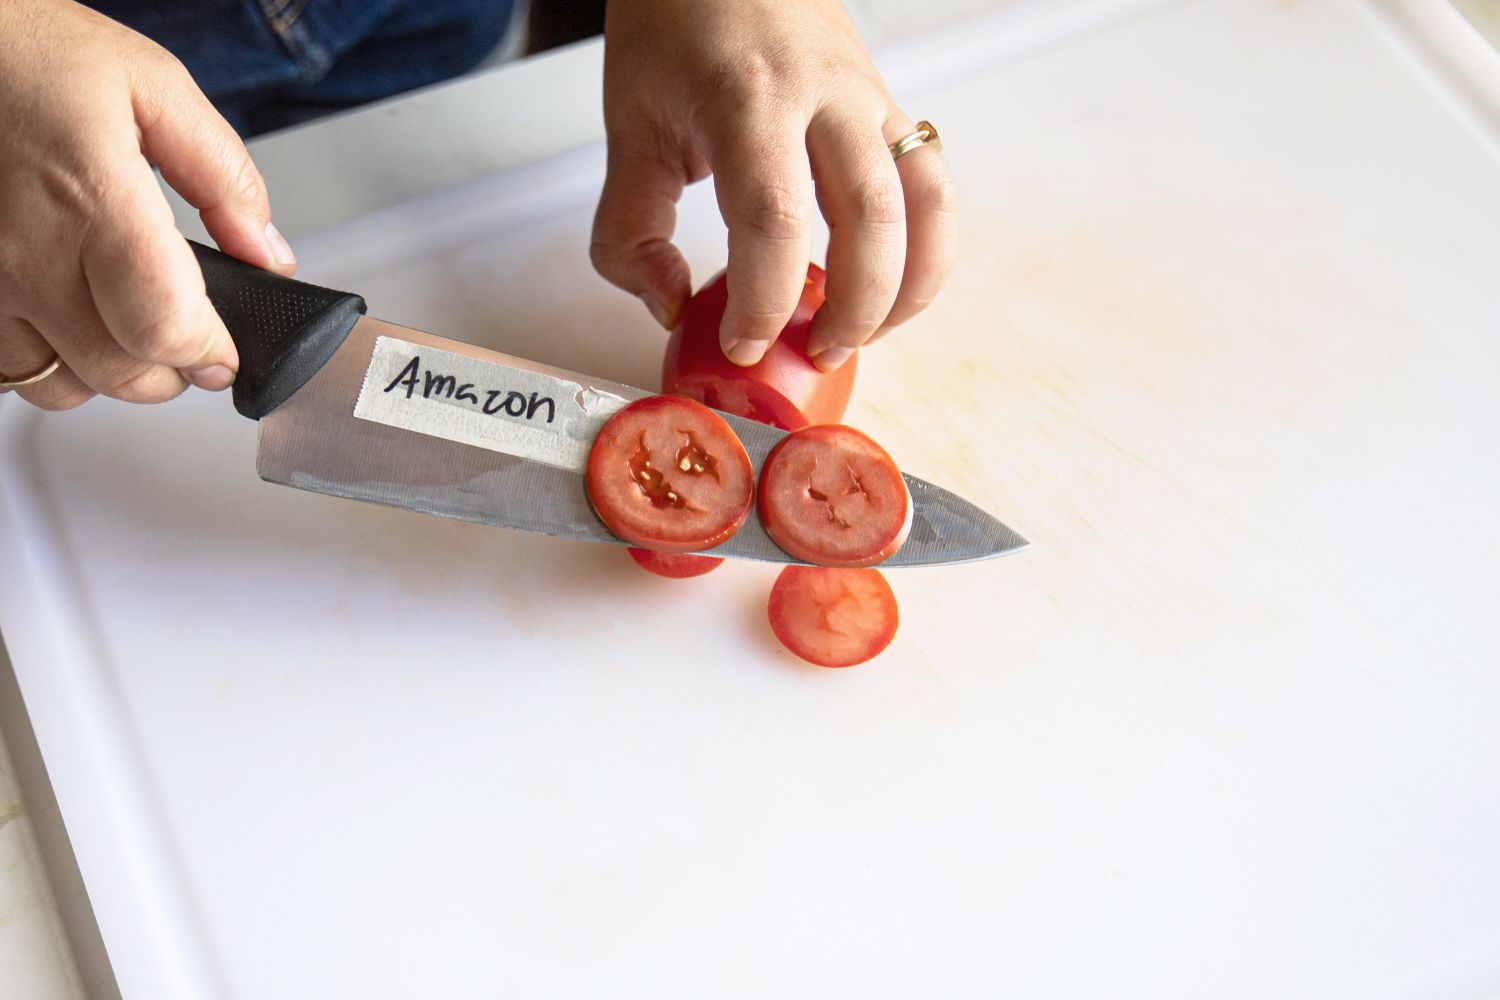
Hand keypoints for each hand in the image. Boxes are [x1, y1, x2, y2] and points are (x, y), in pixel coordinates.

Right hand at [0, 0, 295, 409]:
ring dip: (107, 371)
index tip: (228, 350)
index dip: (210, 356)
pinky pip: (5, 368)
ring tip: (126, 323)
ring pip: (59, 384)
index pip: (164, 329)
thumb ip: (224, 177)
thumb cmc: (32, 55)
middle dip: (173, 371)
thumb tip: (269, 256)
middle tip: (191, 340)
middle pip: (121, 372)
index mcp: (92, 197)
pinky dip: (47, 359)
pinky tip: (67, 319)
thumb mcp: (154, 86)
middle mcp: (27, 250)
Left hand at [590, 0, 955, 371]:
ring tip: (866, 330)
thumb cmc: (674, 20)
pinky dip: (923, 246)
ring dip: (907, 285)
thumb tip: (671, 306)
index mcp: (749, 97)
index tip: (743, 343)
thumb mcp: (629, 124)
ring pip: (926, 203)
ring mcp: (868, 96)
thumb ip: (630, 230)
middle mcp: (824, 93)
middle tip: (816, 352)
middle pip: (871, 220)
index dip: (764, 300)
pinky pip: (931, 183)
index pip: (774, 217)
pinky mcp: (888, 102)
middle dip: (853, 308)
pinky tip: (887, 281)